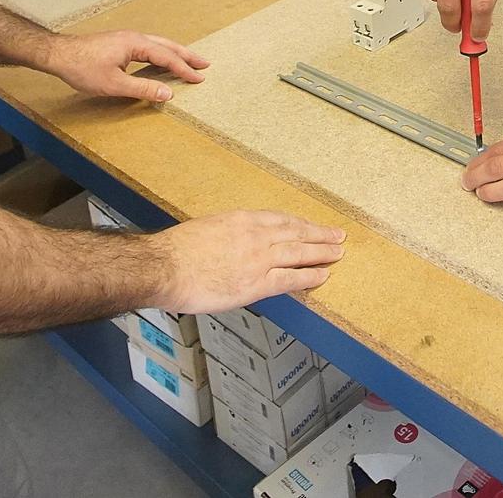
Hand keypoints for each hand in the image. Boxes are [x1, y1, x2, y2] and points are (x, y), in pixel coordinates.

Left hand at [38, 30, 208, 103]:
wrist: (59, 54)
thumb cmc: (83, 68)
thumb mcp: (114, 84)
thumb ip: (143, 88)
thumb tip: (168, 93)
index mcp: (136, 44)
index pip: (167, 57)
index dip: (184, 69)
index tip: (200, 78)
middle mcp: (134, 38)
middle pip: (167, 45)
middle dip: (186, 55)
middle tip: (205, 64)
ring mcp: (126, 39)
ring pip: (158, 45)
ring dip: (174, 53)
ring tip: (189, 61)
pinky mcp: (119, 44)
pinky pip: (148, 47)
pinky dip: (161, 54)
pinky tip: (160, 61)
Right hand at [150, 210, 346, 313]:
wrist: (165, 267)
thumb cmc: (176, 251)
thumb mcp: (207, 229)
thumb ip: (227, 234)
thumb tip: (233, 244)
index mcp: (241, 220)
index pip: (280, 220)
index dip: (299, 224)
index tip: (310, 226)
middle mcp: (255, 236)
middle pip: (296, 232)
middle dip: (319, 234)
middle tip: (337, 236)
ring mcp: (258, 259)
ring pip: (299, 252)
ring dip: (322, 252)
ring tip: (337, 253)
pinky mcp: (256, 283)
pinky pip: (291, 278)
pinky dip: (309, 277)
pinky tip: (322, 276)